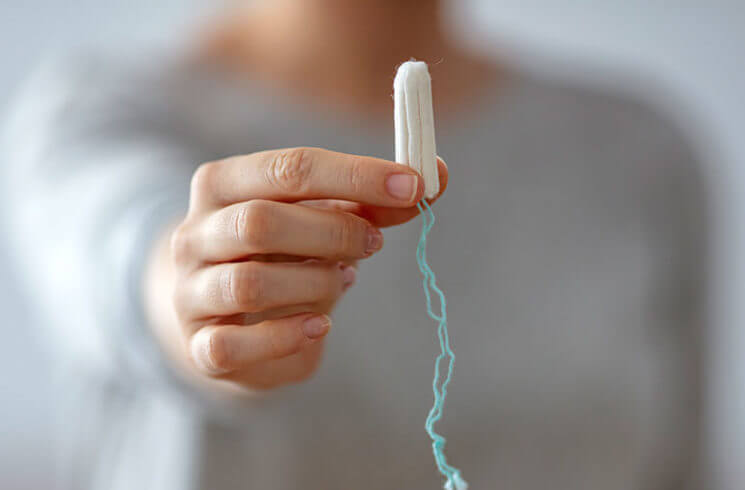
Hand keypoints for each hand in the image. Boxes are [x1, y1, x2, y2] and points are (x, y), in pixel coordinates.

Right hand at [146, 147, 446, 390]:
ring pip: (250, 284)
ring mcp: (190, 292)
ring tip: (343, 281)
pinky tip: (320, 326)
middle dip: (335, 233)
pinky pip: (232, 345)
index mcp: (223, 185)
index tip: (413, 185)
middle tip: (374, 245)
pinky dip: (286, 337)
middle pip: (261, 222)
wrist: (227, 313)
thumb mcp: (320, 221)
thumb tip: (434, 176)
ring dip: (315, 283)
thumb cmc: (280, 255)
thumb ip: (369, 203)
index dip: (356, 176)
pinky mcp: (198, 346)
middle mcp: (194, 234)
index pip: (289, 169)